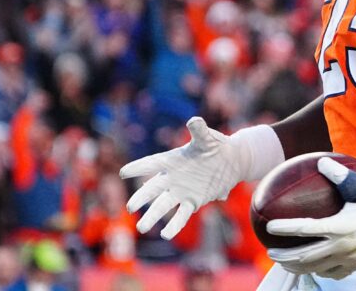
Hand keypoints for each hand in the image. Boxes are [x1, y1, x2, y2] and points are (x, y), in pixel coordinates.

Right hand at [120, 117, 246, 238]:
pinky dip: (174, 225)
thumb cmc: (216, 146)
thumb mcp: (208, 138)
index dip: (139, 167)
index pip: (152, 163)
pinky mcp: (193, 201)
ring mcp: (181, 191)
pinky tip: (166, 234)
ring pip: (163, 205)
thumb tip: (194, 121)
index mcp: (172, 160)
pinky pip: (181, 215)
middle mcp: (173, 178)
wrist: (232, 161)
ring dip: (153, 216)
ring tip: (142, 227)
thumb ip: (199, 131)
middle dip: (142, 198)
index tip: (124, 173)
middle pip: (153, 189)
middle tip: (130, 207)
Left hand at [266, 157, 355, 278]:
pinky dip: (318, 270)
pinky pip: (331, 273)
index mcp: (340, 226)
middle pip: (305, 256)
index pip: (306, 228)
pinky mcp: (355, 267)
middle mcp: (341, 246)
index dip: (286, 228)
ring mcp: (347, 260)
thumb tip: (320, 162)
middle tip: (270, 250)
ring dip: (297, 266)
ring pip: (315, 268)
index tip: (270, 226)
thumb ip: (339, 174)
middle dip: (284, 256)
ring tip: (285, 261)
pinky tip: (313, 266)